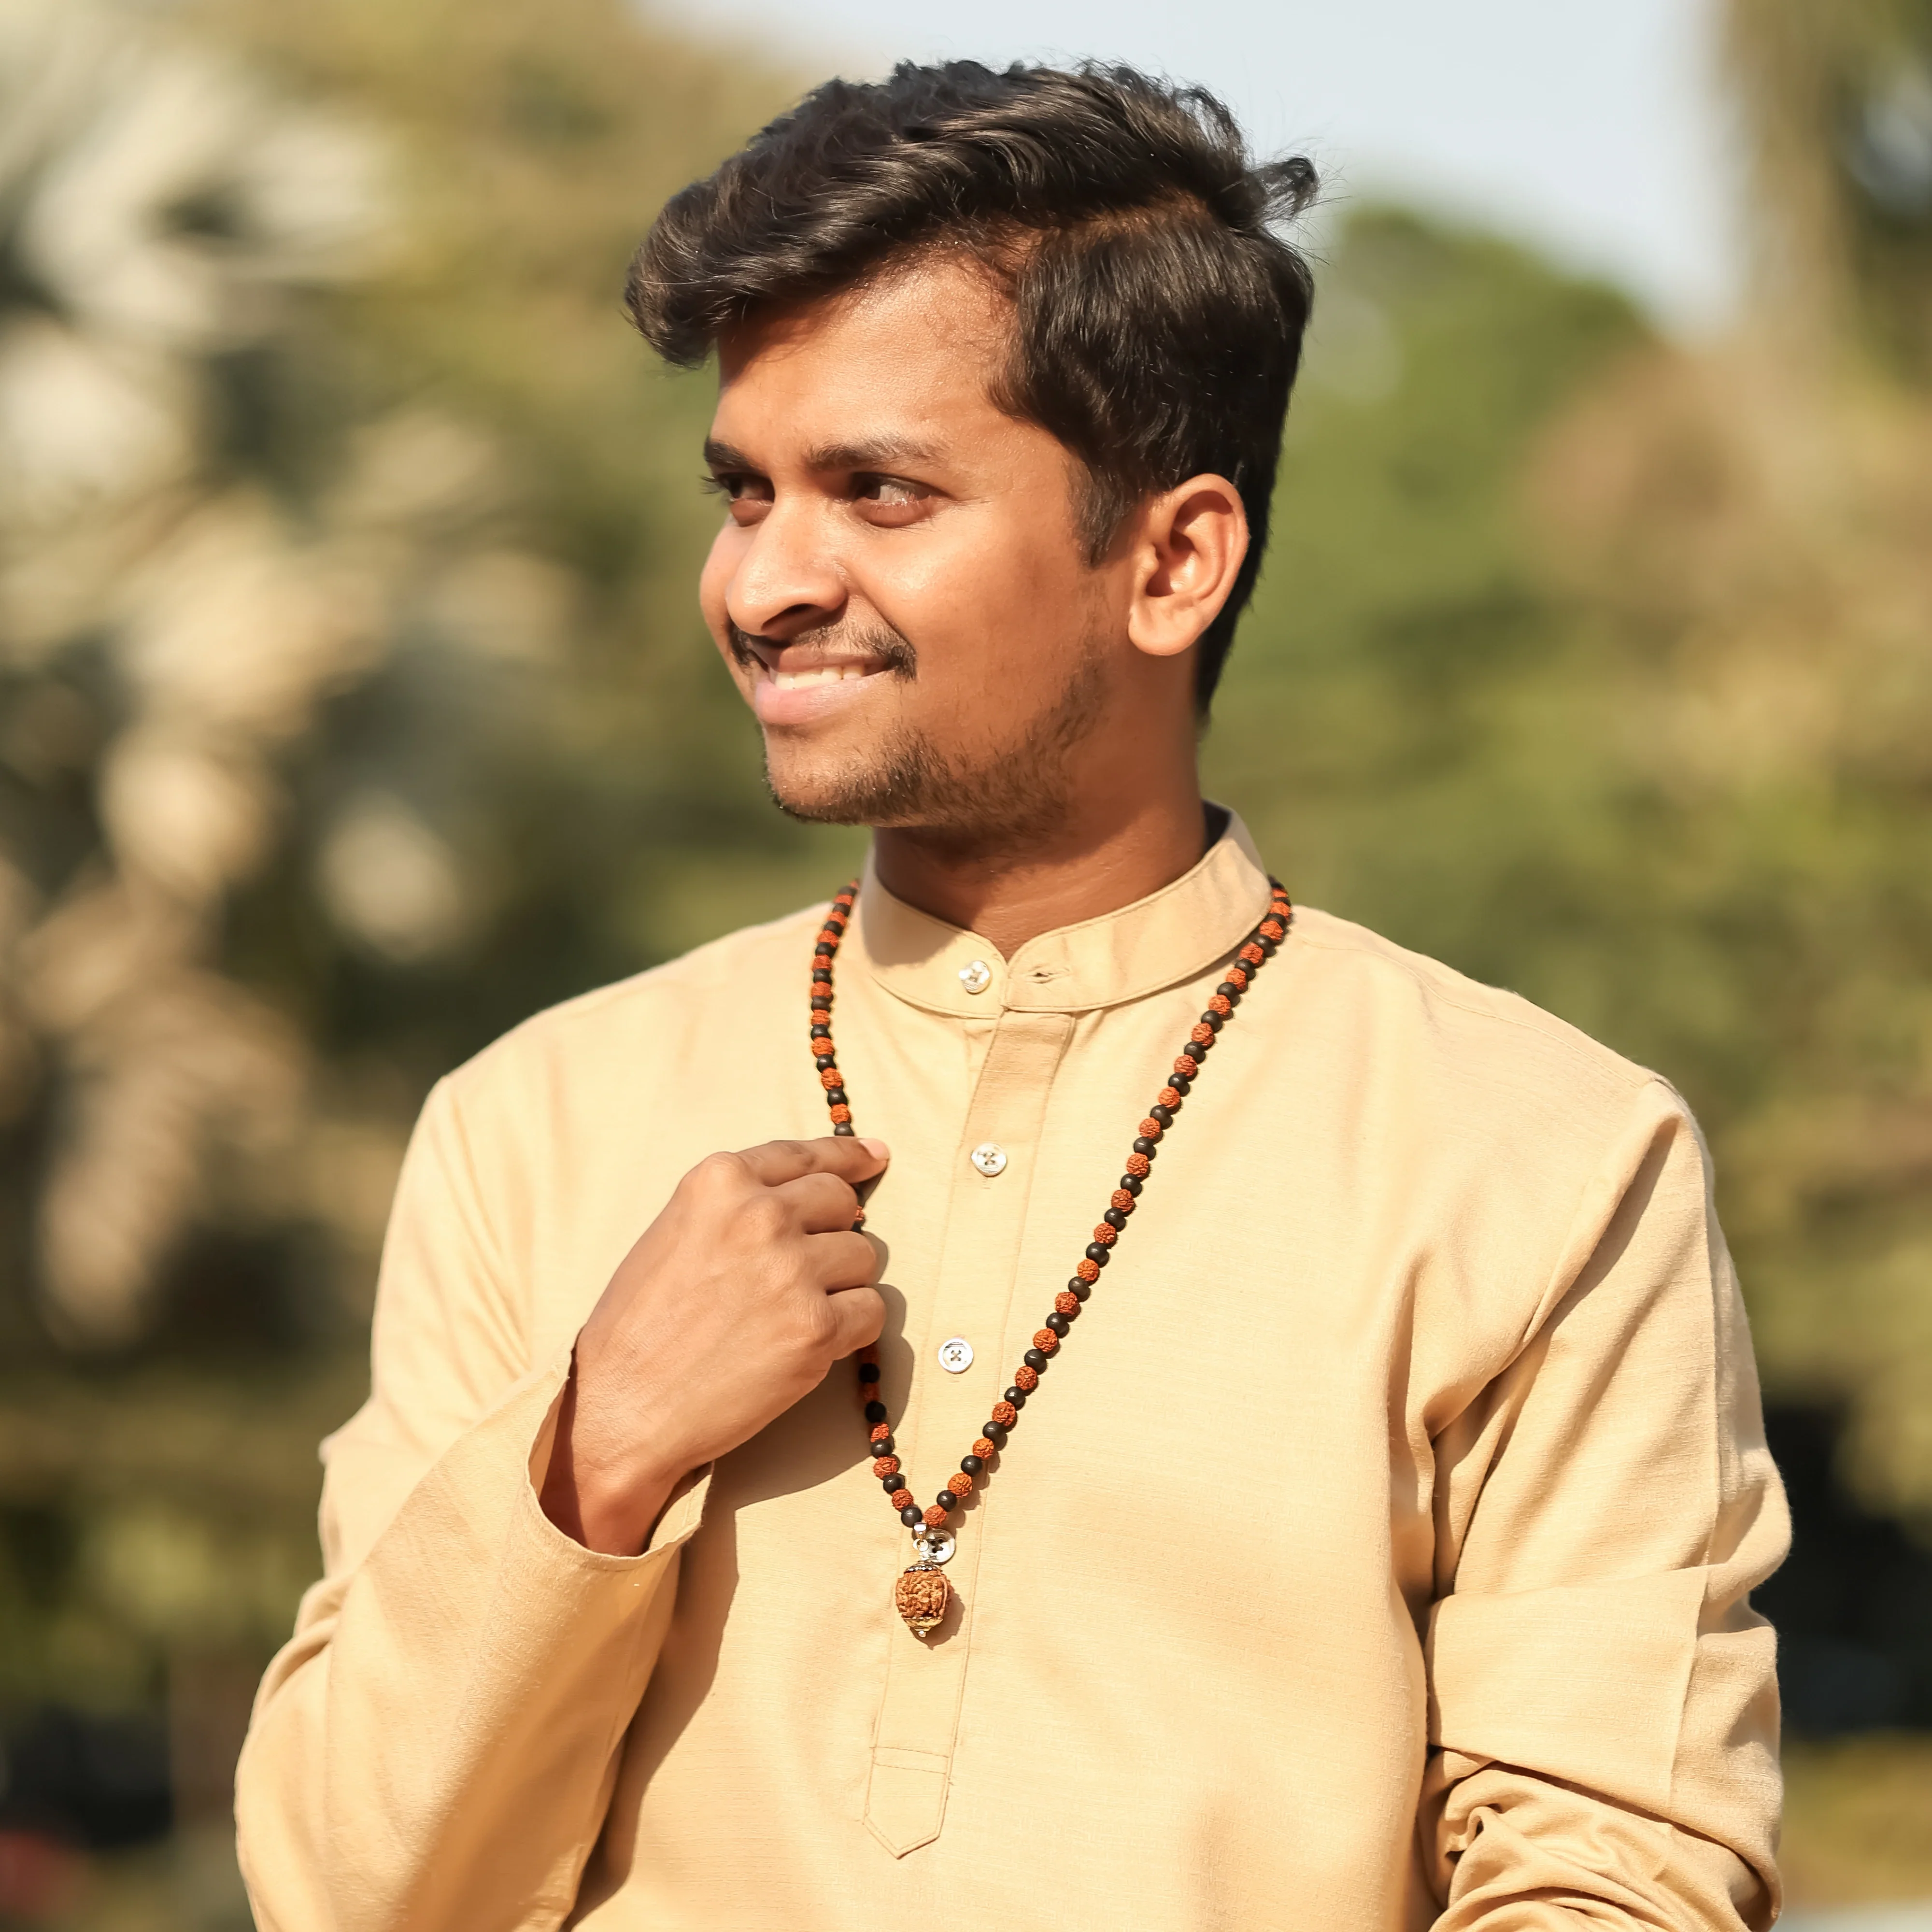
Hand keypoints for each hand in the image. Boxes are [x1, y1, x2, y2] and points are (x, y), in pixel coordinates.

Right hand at [540, 1136, 888, 1553]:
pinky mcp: (817, 1328)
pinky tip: (810, 1345)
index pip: (807, 1156)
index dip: (848, 1157)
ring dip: (841, 1285)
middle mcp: (761, 1215)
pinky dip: (852, 1330)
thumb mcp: (676, 1233)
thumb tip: (817, 1196)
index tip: (874, 1157)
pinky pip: (872, 1311)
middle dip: (834, 1233)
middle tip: (806, 1270)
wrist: (622, 1408)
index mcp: (720, 1182)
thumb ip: (737, 1207)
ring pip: (864, 1257)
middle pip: (843, 1203)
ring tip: (789, 1315)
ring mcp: (792, 1270)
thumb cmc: (639, 1327)